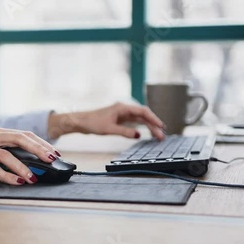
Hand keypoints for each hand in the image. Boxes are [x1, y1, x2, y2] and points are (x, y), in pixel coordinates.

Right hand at [0, 127, 59, 184]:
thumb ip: (1, 149)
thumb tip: (25, 162)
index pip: (23, 134)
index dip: (40, 143)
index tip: (53, 152)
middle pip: (20, 139)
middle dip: (39, 150)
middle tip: (51, 160)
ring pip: (8, 156)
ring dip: (24, 167)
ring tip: (34, 177)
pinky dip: (7, 176)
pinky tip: (17, 182)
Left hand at [48, 102, 165, 139]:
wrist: (81, 122)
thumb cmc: (93, 123)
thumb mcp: (109, 129)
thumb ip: (124, 132)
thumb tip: (139, 135)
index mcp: (123, 108)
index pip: (143, 111)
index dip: (154, 118)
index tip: (161, 126)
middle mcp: (124, 109)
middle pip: (143, 116)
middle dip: (154, 125)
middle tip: (162, 136)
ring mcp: (122, 114)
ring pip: (140, 120)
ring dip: (149, 127)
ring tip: (158, 136)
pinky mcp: (120, 119)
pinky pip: (134, 123)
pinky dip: (142, 127)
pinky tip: (147, 133)